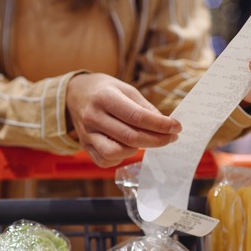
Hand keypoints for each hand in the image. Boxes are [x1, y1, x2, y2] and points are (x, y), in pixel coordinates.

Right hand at [66, 73, 181, 167]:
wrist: (74, 94)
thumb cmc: (104, 90)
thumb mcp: (126, 89)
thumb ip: (145, 108)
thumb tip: (165, 125)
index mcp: (105, 98)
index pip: (137, 117)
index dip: (160, 125)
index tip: (176, 127)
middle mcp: (93, 117)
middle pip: (130, 137)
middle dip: (156, 140)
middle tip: (171, 137)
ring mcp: (87, 134)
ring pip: (116, 152)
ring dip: (136, 150)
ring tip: (144, 140)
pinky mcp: (84, 146)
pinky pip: (105, 161)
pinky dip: (121, 157)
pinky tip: (127, 146)